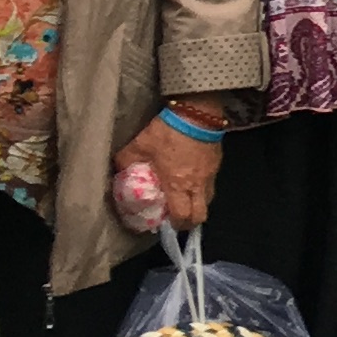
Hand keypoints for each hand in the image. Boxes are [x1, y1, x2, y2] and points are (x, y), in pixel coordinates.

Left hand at [122, 112, 221, 228]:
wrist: (196, 112)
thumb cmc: (167, 131)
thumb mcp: (138, 145)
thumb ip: (127, 161)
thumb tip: (119, 171)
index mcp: (177, 184)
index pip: (182, 216)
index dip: (175, 225)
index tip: (165, 222)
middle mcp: (197, 184)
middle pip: (200, 216)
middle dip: (189, 220)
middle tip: (177, 215)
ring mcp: (210, 174)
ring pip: (208, 200)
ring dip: (196, 204)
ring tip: (183, 197)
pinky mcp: (217, 163)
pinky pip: (211, 183)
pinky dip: (201, 187)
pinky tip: (191, 177)